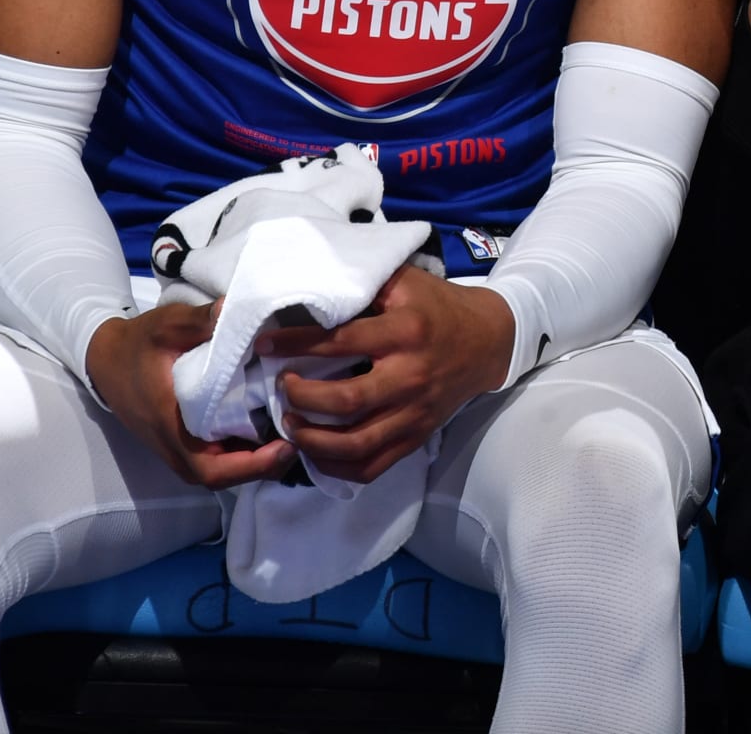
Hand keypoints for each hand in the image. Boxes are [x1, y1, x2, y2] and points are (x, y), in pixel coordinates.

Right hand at [86, 302, 296, 490]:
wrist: (107, 359)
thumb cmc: (139, 343)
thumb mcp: (168, 325)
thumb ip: (200, 319)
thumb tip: (231, 308)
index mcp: (172, 428)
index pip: (214, 469)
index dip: (252, 466)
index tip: (285, 446)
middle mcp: (176, 448)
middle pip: (225, 476)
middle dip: (263, 465)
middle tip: (299, 437)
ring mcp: (179, 448)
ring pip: (223, 470)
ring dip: (256, 459)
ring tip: (291, 430)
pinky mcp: (182, 442)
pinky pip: (217, 457)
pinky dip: (243, 450)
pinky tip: (268, 425)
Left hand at [258, 266, 515, 483]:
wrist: (487, 340)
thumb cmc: (437, 306)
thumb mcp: (406, 282)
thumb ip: (364, 284)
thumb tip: (311, 287)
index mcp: (405, 332)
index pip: (341, 342)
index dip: (296, 345)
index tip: (264, 346)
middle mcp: (410, 376)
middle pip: (346, 401)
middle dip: (302, 397)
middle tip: (282, 386)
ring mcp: (414, 413)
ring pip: (356, 444)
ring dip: (313, 439)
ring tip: (291, 424)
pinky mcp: (416, 437)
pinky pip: (372, 466)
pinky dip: (338, 467)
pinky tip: (316, 453)